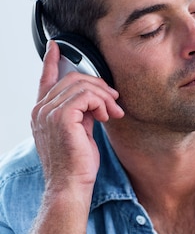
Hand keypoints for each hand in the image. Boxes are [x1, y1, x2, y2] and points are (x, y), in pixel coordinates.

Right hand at [31, 40, 123, 190]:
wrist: (70, 186)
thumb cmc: (76, 165)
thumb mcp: (79, 132)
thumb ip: (81, 113)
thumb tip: (95, 101)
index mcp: (42, 113)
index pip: (45, 80)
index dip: (51, 61)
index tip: (56, 47)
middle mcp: (41, 110)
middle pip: (72, 79)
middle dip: (98, 86)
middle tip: (114, 102)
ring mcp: (49, 112)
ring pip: (82, 85)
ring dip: (104, 97)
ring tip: (114, 112)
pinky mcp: (62, 117)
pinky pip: (87, 96)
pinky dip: (101, 103)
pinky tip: (106, 116)